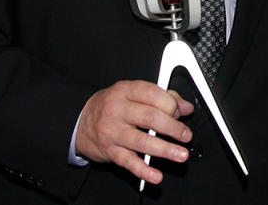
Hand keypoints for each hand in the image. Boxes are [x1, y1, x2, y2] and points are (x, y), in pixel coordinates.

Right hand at [75, 80, 194, 184]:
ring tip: (181, 154)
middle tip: (185, 135)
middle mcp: (118, 110)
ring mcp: (113, 131)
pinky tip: (156, 175)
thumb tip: (185, 106)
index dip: (172, 104)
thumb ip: (162, 96)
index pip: (153, 95)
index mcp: (126, 91)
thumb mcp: (133, 93)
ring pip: (142, 141)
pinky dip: (143, 171)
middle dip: (173, 128)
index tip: (182, 113)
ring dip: (165, 149)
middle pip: (150, 118)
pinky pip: (129, 162)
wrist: (82, 121)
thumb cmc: (111, 106)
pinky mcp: (110, 151)